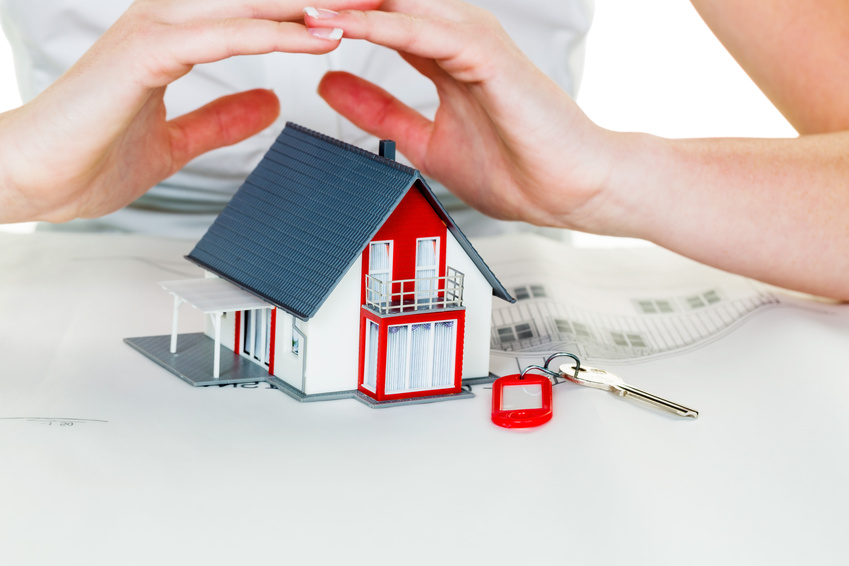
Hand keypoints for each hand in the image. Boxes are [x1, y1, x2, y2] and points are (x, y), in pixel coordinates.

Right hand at [0, 0, 380, 222]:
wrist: (33, 177)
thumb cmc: (89, 155)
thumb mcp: (177, 139)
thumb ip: (220, 118)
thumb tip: (266, 104)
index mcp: (175, 37)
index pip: (254, 12)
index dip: (304, 12)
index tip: (354, 16)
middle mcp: (167, 22)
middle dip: (318, 0)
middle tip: (373, 0)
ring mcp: (155, 31)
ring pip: (247, 6)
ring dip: (306, 7)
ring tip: (360, 9)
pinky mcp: (146, 53)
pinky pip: (224, 35)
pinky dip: (273, 34)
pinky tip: (315, 35)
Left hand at [309, 0, 848, 299]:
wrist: (571, 191)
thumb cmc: (518, 168)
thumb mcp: (424, 141)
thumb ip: (381, 111)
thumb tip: (333, 87)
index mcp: (440, 51)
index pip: (371, 18)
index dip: (321, 17)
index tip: (271, 18)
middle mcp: (453, 35)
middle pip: (375, 1)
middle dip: (322, 2)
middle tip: (263, 1)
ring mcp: (470, 39)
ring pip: (392, 4)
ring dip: (339, 4)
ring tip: (289, 2)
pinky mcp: (484, 54)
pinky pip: (419, 31)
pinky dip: (376, 25)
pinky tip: (336, 22)